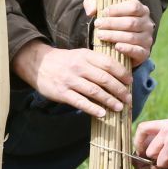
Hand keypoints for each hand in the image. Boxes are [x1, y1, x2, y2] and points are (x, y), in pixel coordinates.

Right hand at [12, 40, 130, 118]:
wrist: (37, 64)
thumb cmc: (64, 61)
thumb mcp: (80, 55)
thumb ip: (97, 62)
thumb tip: (119, 74)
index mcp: (85, 56)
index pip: (108, 64)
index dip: (121, 73)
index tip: (130, 82)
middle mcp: (79, 67)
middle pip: (104, 79)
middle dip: (119, 90)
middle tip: (129, 99)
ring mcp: (70, 80)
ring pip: (94, 91)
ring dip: (109, 100)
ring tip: (119, 107)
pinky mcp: (62, 93)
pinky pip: (80, 102)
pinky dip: (92, 108)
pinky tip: (102, 114)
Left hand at [84, 0, 153, 66]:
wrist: (118, 47)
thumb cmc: (111, 24)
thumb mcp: (102, 11)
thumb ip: (93, 4)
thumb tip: (91, 11)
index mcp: (141, 10)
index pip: (133, 7)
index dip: (118, 9)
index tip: (103, 12)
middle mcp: (147, 24)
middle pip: (131, 22)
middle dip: (112, 23)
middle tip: (97, 24)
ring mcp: (147, 39)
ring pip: (131, 37)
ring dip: (114, 36)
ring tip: (100, 35)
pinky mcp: (144, 52)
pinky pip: (137, 51)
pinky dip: (127, 49)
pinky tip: (116, 47)